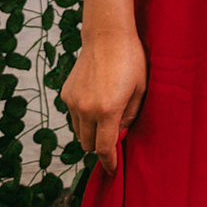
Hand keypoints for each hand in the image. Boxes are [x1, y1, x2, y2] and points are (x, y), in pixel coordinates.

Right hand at [60, 30, 146, 174]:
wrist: (107, 36)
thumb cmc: (131, 61)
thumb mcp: (139, 90)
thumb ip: (129, 117)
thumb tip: (120, 134)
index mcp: (107, 111)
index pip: (104, 148)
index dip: (109, 162)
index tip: (112, 170)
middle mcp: (86, 109)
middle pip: (88, 144)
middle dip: (100, 146)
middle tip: (113, 137)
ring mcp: (73, 102)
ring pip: (78, 131)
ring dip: (90, 132)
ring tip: (106, 116)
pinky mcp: (66, 93)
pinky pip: (73, 116)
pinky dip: (83, 117)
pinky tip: (96, 101)